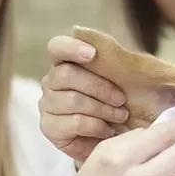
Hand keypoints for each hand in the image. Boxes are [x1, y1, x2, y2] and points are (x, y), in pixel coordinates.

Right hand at [39, 35, 128, 162]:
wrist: (117, 139)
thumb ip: (116, 58)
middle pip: (66, 74)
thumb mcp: (126, 79)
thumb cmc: (121, 103)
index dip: (71, 47)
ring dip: (103, 109)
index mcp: (66, 63)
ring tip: (120, 116)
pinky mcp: (49, 127)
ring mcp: (47, 105)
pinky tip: (108, 130)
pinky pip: (74, 122)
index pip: (57, 47)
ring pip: (73, 100)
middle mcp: (51, 81)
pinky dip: (97, 126)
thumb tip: (93, 37)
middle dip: (100, 87)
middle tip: (122, 99)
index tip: (93, 54)